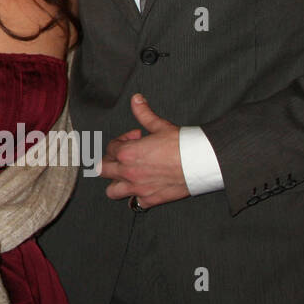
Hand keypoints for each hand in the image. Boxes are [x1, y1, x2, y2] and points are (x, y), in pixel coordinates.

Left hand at [99, 94, 188, 208]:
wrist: (200, 161)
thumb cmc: (182, 144)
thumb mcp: (160, 126)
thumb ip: (144, 114)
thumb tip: (136, 99)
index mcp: (127, 153)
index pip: (111, 147)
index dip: (122, 140)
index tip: (136, 138)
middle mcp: (128, 172)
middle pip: (103, 170)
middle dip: (110, 161)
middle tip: (124, 156)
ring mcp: (138, 188)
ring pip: (112, 191)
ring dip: (116, 183)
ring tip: (127, 175)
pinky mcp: (151, 199)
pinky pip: (135, 204)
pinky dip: (136, 198)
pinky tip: (144, 188)